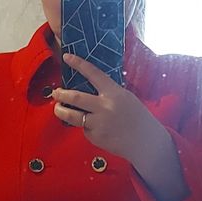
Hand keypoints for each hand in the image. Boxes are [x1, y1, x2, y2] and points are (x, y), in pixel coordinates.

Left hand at [53, 53, 189, 200]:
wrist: (145, 142)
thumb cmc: (138, 118)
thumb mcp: (126, 98)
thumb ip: (108, 94)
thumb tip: (89, 90)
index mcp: (114, 92)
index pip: (93, 73)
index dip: (78, 64)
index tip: (66, 57)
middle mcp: (104, 106)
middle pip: (76, 97)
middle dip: (61, 94)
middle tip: (55, 93)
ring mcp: (98, 123)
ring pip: (73, 116)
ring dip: (61, 111)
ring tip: (58, 109)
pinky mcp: (96, 137)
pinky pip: (85, 129)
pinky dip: (86, 127)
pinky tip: (95, 129)